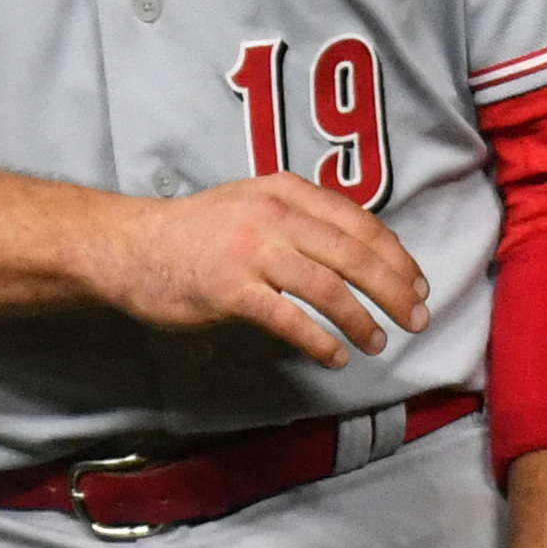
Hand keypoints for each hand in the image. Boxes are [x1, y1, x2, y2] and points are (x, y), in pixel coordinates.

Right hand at [83, 173, 429, 367]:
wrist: (128, 247)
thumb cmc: (193, 232)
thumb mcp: (252, 204)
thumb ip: (300, 219)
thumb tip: (356, 252)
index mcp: (286, 191)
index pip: (362, 224)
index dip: (398, 258)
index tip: (417, 284)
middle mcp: (275, 215)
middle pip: (356, 255)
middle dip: (395, 291)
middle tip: (417, 318)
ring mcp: (252, 251)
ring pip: (330, 288)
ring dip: (363, 320)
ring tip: (378, 342)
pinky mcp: (231, 289)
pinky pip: (291, 319)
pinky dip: (321, 341)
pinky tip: (335, 356)